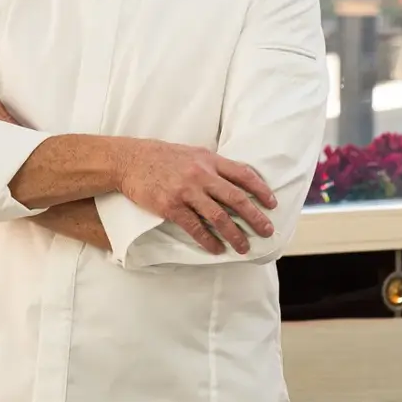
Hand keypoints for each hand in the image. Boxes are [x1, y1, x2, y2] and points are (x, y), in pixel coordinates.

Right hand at [115, 140, 276, 255]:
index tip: (271, 203)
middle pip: (235, 197)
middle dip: (254, 216)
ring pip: (218, 216)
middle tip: (267, 231)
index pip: (242, 173)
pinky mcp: (171, 206)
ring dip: (234, 234)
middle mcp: (200, 174)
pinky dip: (208, 240)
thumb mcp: (191, 153)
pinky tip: (216, 249)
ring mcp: (186, 190)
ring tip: (244, 247)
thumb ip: (211, 166)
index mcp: (208, 159)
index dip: (260, 189)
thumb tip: (234, 180)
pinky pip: (195, 227)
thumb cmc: (162, 156)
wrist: (130, 160)